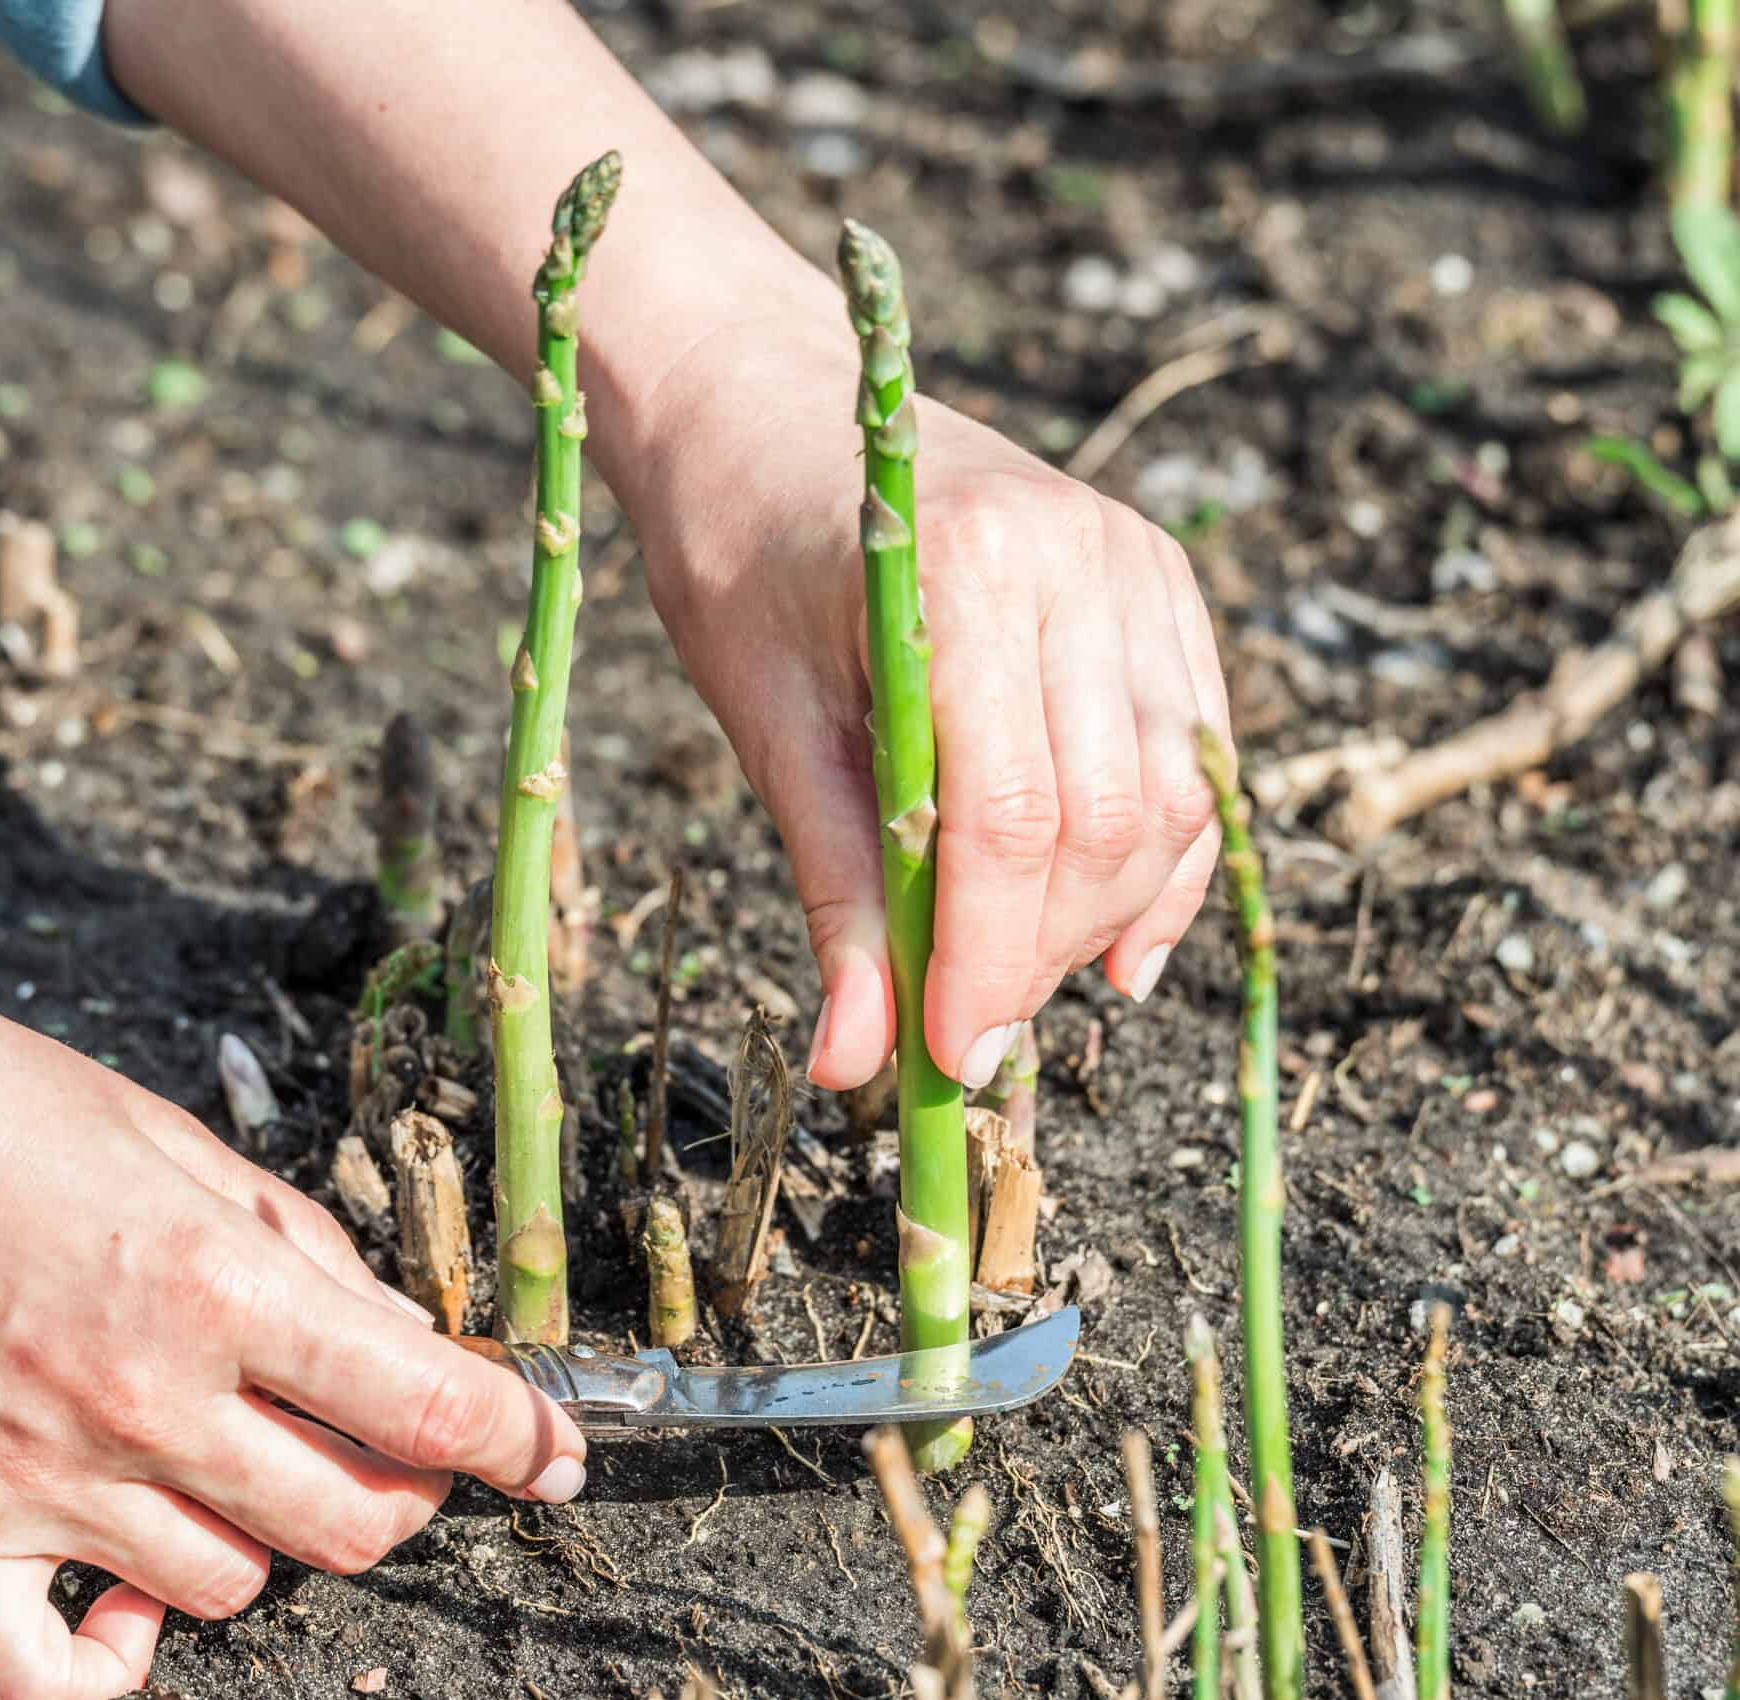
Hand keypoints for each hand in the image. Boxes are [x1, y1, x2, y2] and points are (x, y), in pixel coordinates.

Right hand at [0, 965, 585, 1699]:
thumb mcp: (164, 1130)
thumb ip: (289, 1241)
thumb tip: (389, 1332)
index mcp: (214, 1279)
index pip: (428, 1404)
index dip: (520, 1439)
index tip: (550, 1452)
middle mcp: (143, 1397)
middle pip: (355, 1524)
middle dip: (399, 1493)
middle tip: (373, 1450)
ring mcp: (36, 1480)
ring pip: (230, 1591)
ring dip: (256, 1541)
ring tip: (209, 1469)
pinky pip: (50, 1684)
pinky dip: (109, 1664)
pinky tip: (120, 1601)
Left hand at [614, 292, 1231, 1093]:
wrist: (765, 404)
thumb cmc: (739, 555)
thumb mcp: (765, 726)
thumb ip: (833, 891)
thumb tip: (855, 1063)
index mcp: (969, 575)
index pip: (1015, 820)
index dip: (988, 960)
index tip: (946, 1056)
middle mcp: (1083, 558)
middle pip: (1107, 822)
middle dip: (1040, 952)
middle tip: (961, 1028)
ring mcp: (1136, 562)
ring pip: (1169, 800)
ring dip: (1096, 917)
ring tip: (1007, 971)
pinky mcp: (1159, 581)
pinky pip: (1193, 755)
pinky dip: (1159, 862)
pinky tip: (1110, 945)